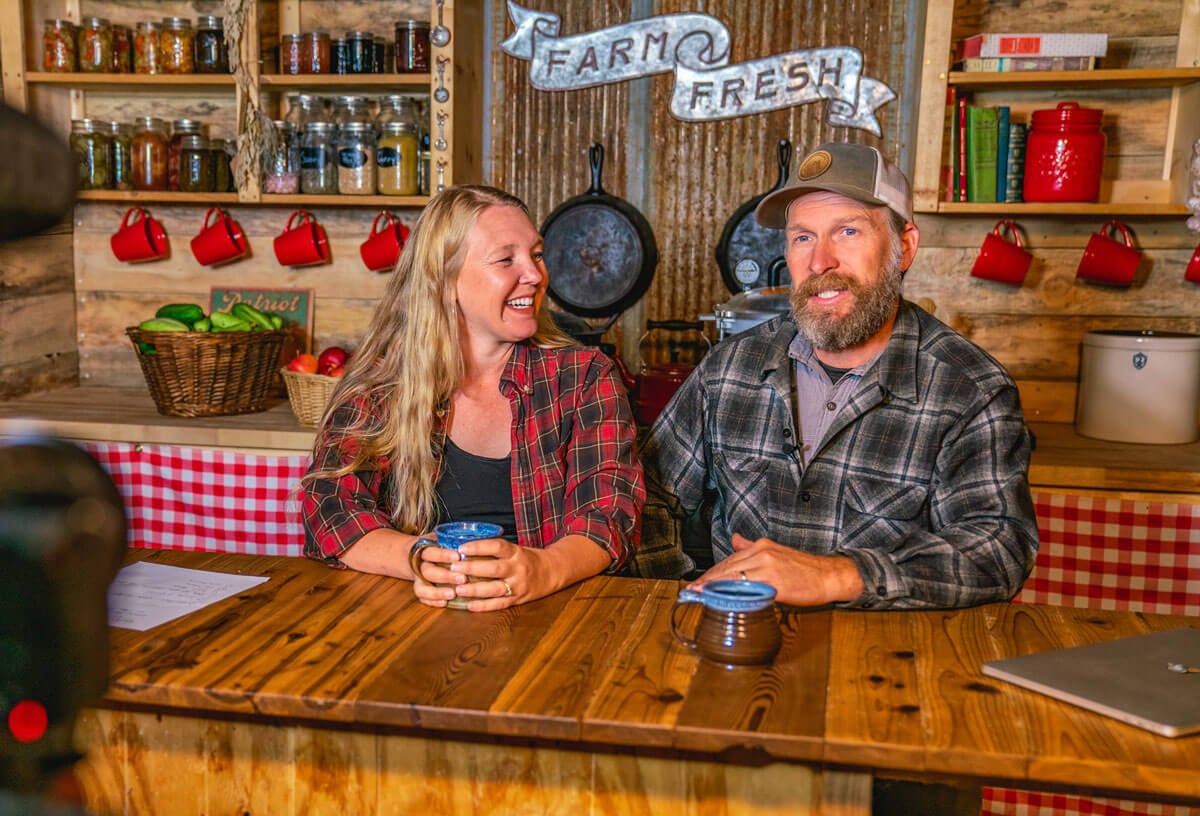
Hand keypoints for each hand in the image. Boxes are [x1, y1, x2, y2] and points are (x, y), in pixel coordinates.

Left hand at [445, 537, 555, 610]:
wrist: (552, 572)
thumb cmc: (528, 559)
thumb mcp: (515, 549)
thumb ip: (495, 550)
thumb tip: (464, 549)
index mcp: (516, 552)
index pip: (497, 547)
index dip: (479, 547)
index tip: (461, 548)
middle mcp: (518, 568)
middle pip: (493, 569)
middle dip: (472, 568)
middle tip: (453, 568)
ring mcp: (518, 585)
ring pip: (495, 588)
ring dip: (475, 589)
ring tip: (458, 588)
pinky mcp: (518, 599)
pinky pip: (499, 604)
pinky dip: (484, 606)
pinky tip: (469, 605)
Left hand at [688, 533, 864, 606]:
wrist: (829, 575)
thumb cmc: (804, 569)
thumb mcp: (776, 551)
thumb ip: (752, 547)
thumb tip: (736, 541)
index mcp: (761, 546)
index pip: (729, 561)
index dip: (710, 574)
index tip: (697, 584)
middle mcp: (762, 553)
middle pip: (727, 569)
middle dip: (707, 581)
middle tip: (691, 592)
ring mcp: (768, 567)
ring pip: (733, 577)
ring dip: (713, 587)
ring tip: (698, 596)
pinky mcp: (775, 582)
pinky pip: (748, 588)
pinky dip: (731, 594)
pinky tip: (721, 600)